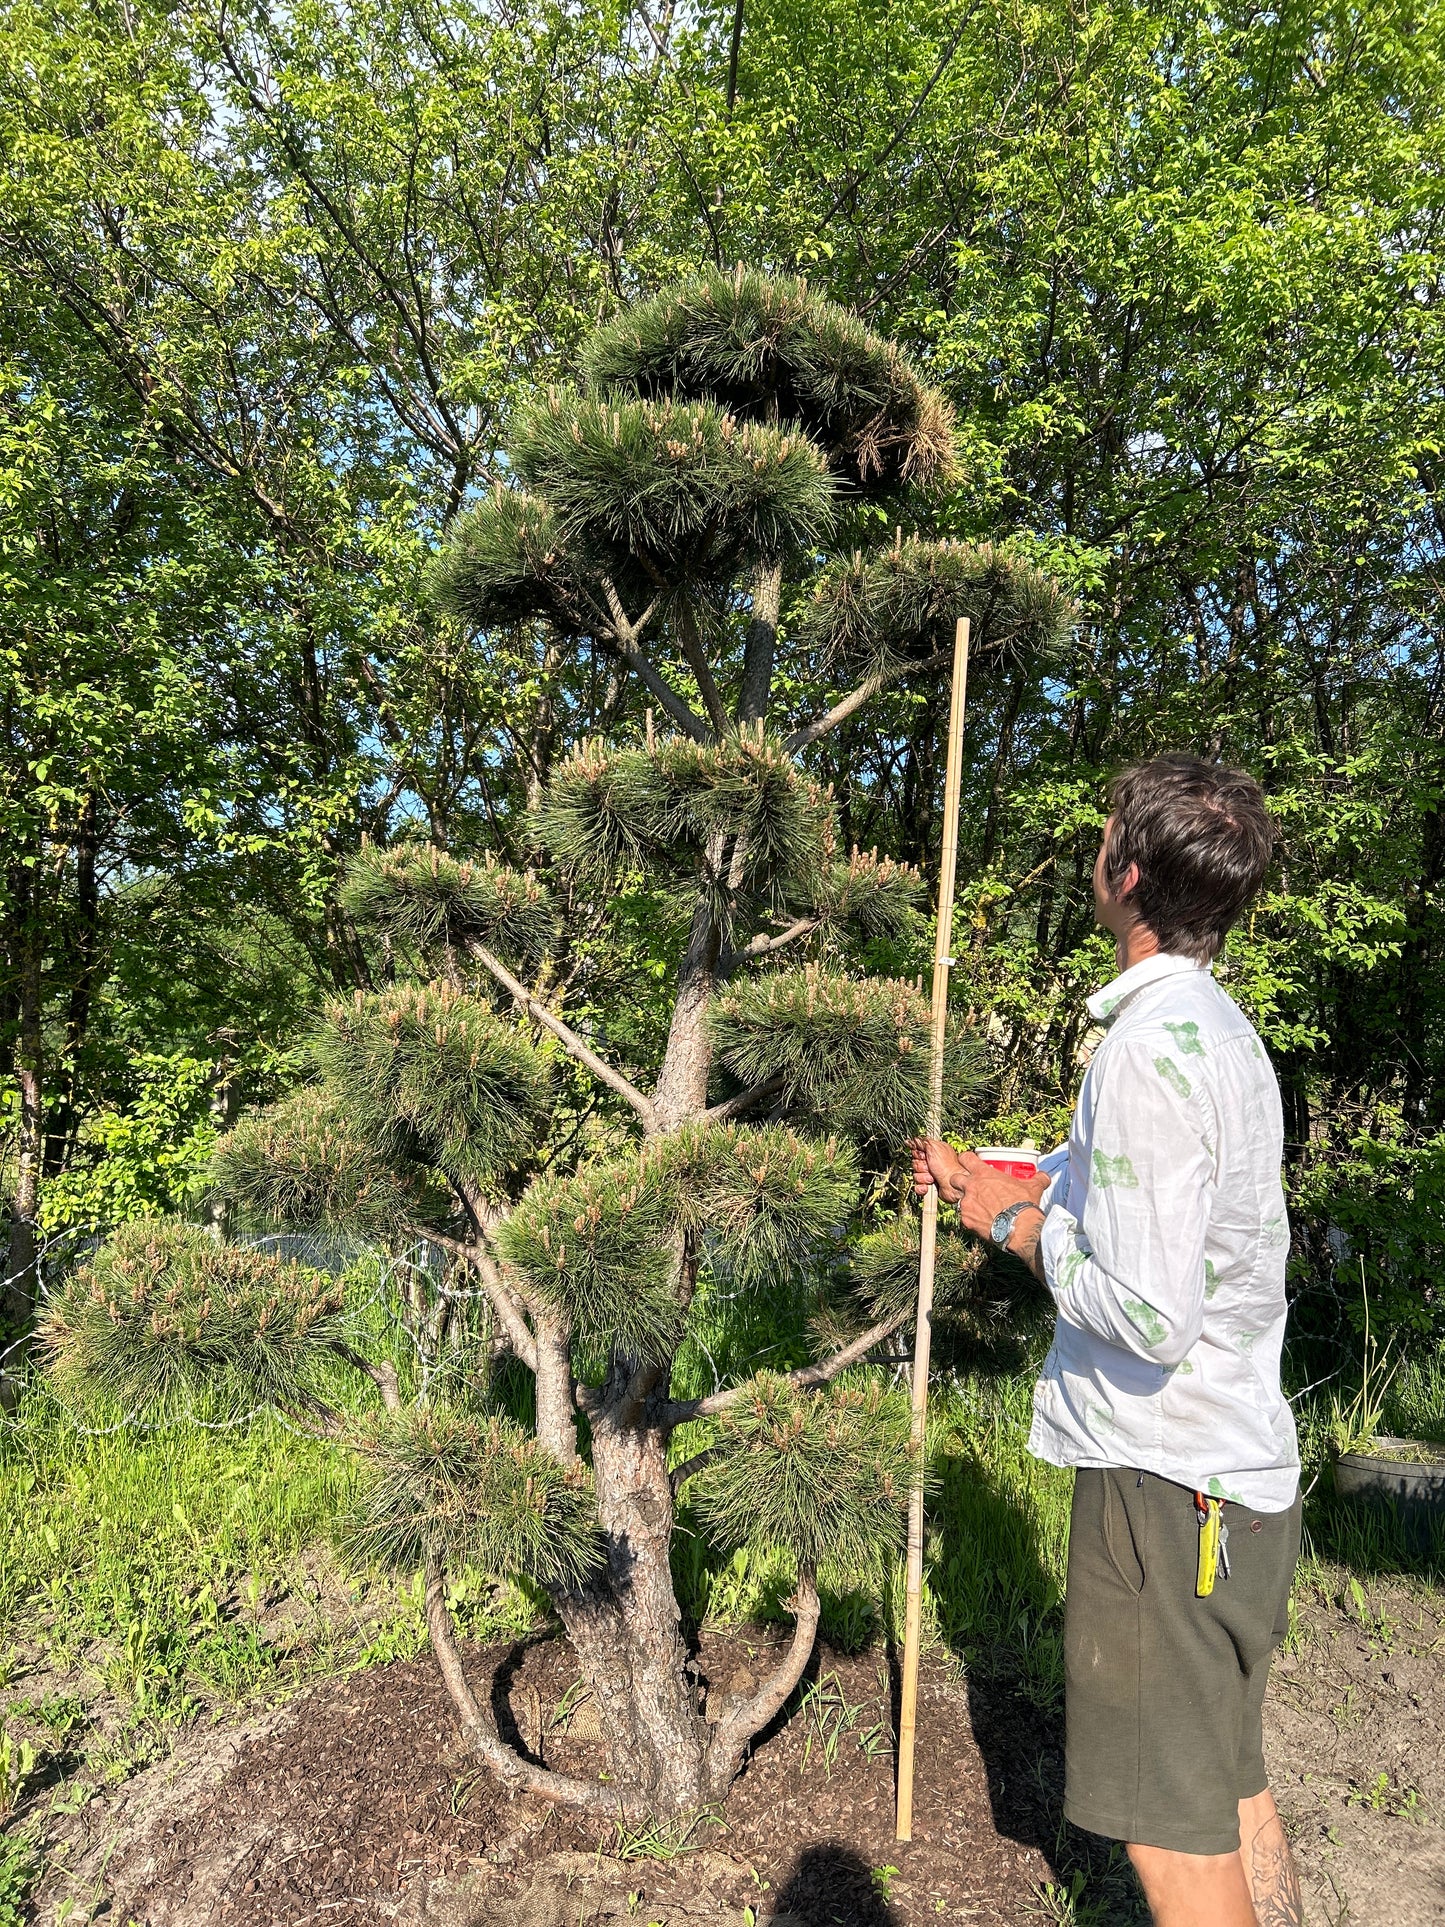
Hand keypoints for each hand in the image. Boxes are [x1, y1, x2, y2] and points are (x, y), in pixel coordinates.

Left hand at [908, 1139, 1048, 1244]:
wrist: (1019, 1228)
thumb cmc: (1024, 1204)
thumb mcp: (1033, 1187)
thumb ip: (1038, 1178)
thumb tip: (1045, 1176)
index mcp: (983, 1174)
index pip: (966, 1158)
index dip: (966, 1160)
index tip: (969, 1164)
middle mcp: (971, 1186)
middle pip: (954, 1178)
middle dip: (959, 1182)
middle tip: (969, 1187)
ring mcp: (966, 1203)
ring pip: (958, 1199)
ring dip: (966, 1201)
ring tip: (977, 1207)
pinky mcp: (966, 1220)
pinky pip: (964, 1217)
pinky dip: (970, 1219)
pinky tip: (980, 1222)